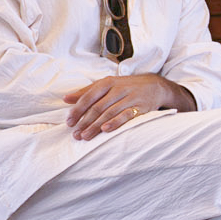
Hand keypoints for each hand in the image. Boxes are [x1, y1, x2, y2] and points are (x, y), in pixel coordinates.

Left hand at [63, 73, 178, 140]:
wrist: (155, 86)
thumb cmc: (126, 86)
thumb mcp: (107, 84)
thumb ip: (87, 92)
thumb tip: (66, 99)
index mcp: (107, 82)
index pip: (88, 97)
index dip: (77, 110)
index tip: (69, 122)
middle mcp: (117, 89)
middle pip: (98, 107)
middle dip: (85, 122)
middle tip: (76, 134)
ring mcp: (129, 98)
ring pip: (109, 113)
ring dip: (96, 126)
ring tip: (86, 136)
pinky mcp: (140, 107)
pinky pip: (126, 116)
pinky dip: (115, 122)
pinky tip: (106, 130)